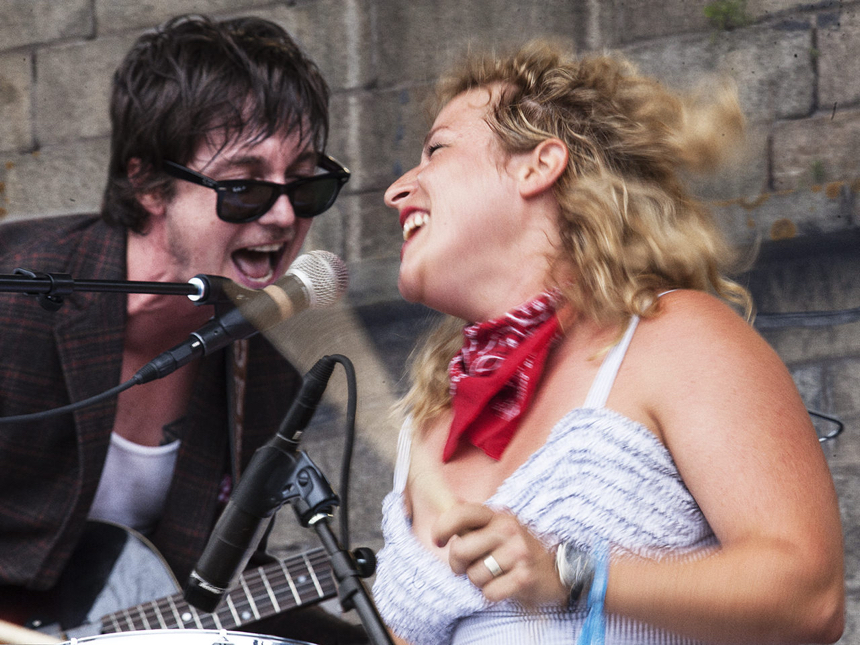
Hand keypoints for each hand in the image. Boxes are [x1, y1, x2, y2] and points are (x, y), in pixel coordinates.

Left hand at [432, 502, 567, 606]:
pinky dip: (492, 594)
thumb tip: (442, 507)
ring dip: (478, 581)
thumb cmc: (517, 550)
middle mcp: (508, 529)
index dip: (442, 527)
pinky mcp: (524, 577)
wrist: (557, 571)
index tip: (437, 540)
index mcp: (497, 515)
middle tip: (468, 567)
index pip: (461, 513)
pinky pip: (489, 592)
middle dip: (457, 565)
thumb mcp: (498, 529)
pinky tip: (505, 585)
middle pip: (460, 550)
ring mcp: (518, 552)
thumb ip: (472, 523)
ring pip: (473, 575)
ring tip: (494, 575)